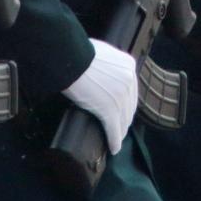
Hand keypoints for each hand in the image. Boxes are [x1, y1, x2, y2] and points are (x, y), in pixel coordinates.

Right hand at [62, 40, 137, 154]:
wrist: (69, 57)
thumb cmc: (78, 51)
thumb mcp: (102, 52)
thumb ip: (109, 64)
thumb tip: (104, 70)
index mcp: (128, 65)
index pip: (130, 89)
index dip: (126, 102)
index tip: (122, 109)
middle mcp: (129, 81)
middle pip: (129, 106)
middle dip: (124, 118)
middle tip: (119, 126)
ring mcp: (120, 97)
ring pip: (123, 120)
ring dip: (119, 131)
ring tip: (116, 139)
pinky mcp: (109, 110)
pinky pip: (114, 130)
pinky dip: (114, 141)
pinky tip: (113, 148)